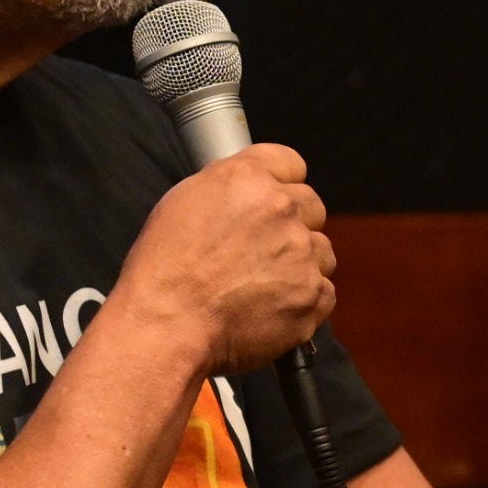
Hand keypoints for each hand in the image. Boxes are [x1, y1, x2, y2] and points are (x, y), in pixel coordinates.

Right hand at [117, 143, 335, 374]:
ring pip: (321, 251)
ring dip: (302, 264)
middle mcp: (282, 209)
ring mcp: (302, 253)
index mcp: (247, 179)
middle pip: (311, 206)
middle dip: (294, 224)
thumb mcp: (183, 203)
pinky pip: (324, 292)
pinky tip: (272, 307)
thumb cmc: (164, 269)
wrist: (167, 324)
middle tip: (263, 249)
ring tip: (262, 284)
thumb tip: (250, 193)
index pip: (290, 163)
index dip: (282, 182)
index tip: (274, 199)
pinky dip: (304, 300)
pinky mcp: (312, 295)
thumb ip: (229, 189)